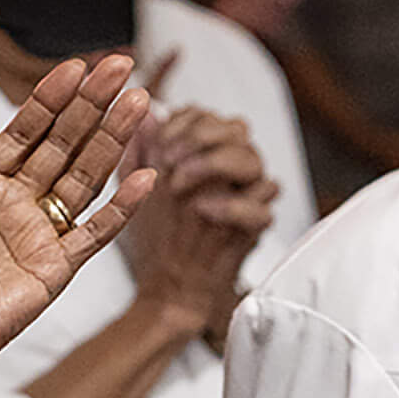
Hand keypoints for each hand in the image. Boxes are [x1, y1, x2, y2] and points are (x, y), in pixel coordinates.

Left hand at [0, 54, 153, 385]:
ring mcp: (36, 236)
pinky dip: (122, 208)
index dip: (50, 99)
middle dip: (91, 104)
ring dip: (113, 139)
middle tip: (121, 63)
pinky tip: (147, 176)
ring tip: (140, 100)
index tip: (75, 66)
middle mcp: (12, 207)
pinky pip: (95, 233)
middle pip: (62, 143)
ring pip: (85, 176)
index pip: (23, 132)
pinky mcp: (53, 270)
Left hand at [121, 107, 277, 326]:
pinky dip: (234, 205)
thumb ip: (138, 150)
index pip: (206, 116)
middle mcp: (231, 168)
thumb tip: (143, 113)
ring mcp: (247, 195)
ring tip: (179, 185)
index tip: (157, 142)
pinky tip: (204, 210)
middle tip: (169, 160)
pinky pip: (263, 207)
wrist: (168, 284)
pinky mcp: (256, 226)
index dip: (182, 122)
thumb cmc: (154, 236)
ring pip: (254, 159)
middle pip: (236, 128)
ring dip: (214, 165)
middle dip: (201, 138)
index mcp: (205, 153)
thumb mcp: (135, 190)